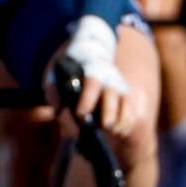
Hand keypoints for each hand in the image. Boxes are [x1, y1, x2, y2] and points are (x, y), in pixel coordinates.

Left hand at [48, 15, 143, 138]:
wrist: (91, 55)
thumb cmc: (69, 70)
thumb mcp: (57, 74)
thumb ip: (54, 92)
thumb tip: (58, 111)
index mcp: (91, 69)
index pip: (92, 82)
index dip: (87, 99)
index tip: (80, 115)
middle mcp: (108, 78)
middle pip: (112, 94)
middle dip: (109, 112)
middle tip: (104, 127)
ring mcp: (119, 88)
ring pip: (125, 103)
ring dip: (121, 120)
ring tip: (113, 132)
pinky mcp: (126, 98)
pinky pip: (131, 111)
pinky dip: (127, 123)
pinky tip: (120, 132)